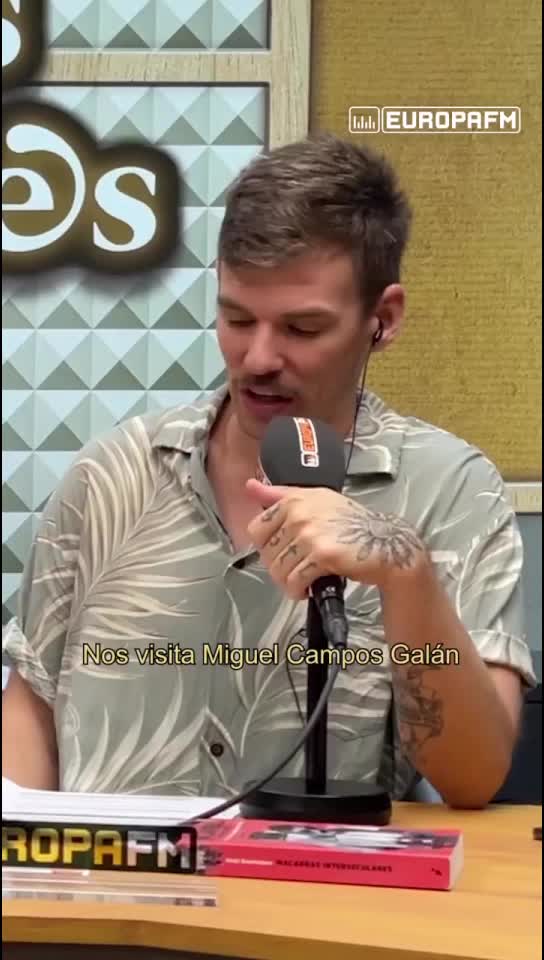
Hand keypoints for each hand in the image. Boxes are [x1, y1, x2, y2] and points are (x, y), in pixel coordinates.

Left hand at [246, 479, 425, 600]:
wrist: (385, 543)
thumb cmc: (352, 523)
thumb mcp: (316, 499)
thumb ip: (279, 494)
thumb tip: (250, 486)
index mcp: (294, 500)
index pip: (256, 530)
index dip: (267, 547)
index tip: (281, 553)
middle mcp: (300, 514)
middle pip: (267, 553)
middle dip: (279, 568)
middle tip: (296, 570)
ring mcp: (310, 535)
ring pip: (279, 570)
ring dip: (288, 582)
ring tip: (302, 581)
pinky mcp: (322, 556)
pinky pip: (295, 580)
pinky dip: (298, 590)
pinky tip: (308, 588)